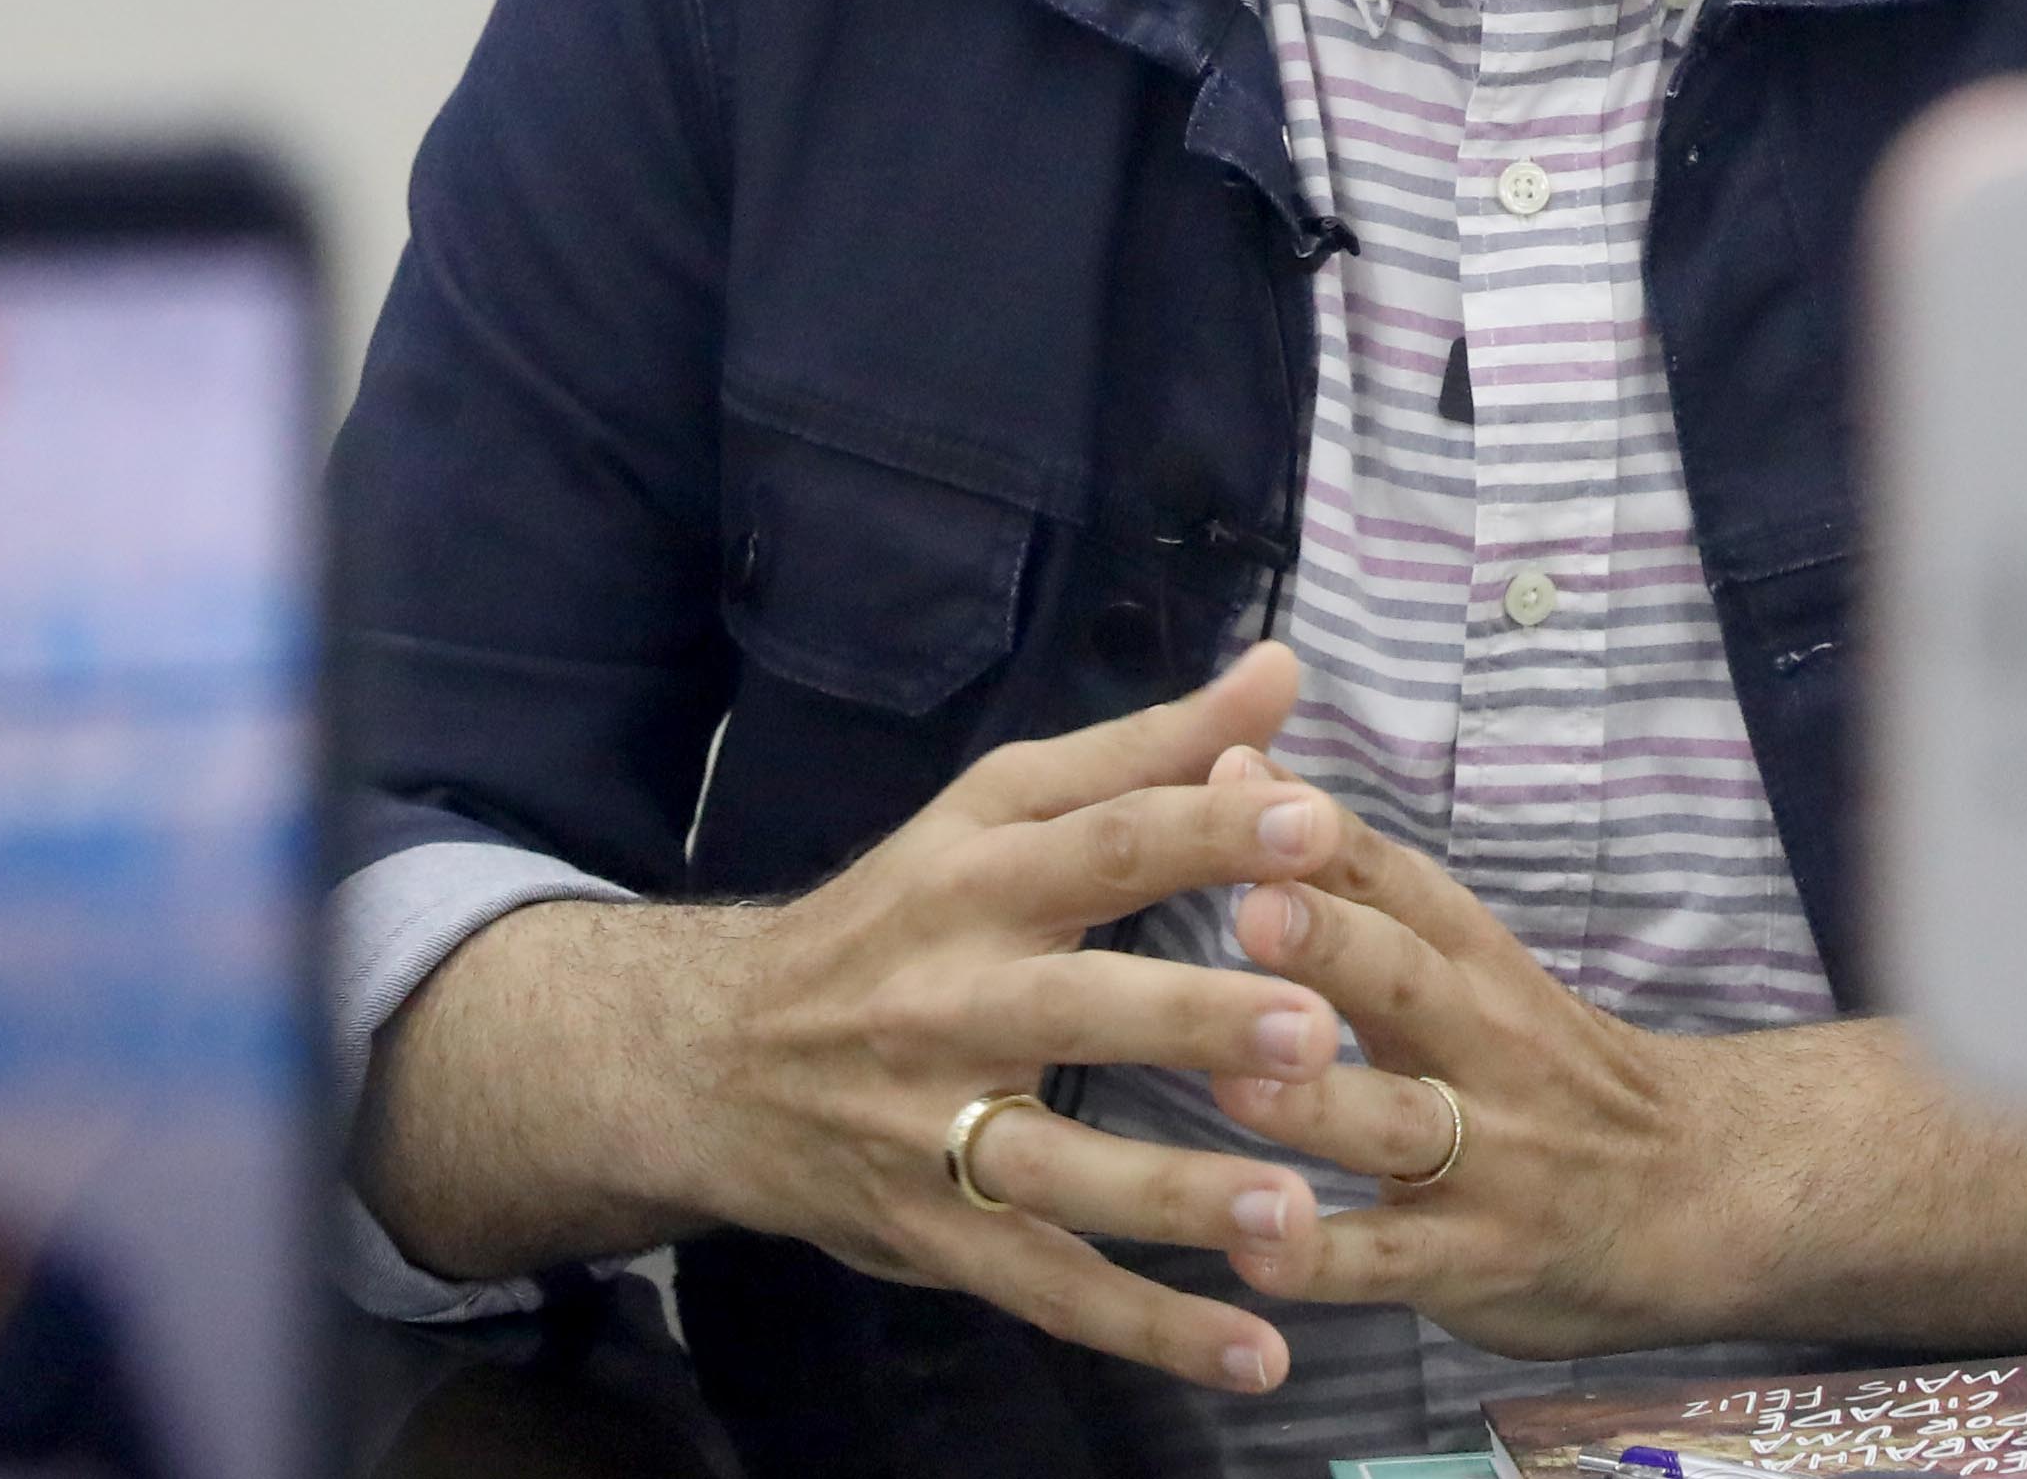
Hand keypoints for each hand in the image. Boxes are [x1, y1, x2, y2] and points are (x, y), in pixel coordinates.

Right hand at [371, 645, 1363, 1396]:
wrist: (708, 1057)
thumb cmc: (895, 917)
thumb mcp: (997, 808)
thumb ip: (1149, 751)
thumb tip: (1283, 670)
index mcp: (980, 879)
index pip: (1104, 845)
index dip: (1209, 834)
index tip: (1319, 828)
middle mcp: (952, 999)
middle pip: (1077, 1008)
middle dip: (1192, 1020)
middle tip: (1310, 1030)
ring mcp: (935, 1129)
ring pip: (1061, 1171)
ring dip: (1177, 1200)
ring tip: (1294, 1219)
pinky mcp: (936, 1235)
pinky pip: (1049, 1288)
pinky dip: (1150, 1331)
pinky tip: (1257, 1357)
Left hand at [1197, 806, 1768, 1358]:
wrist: (1701, 1191)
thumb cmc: (1547, 1065)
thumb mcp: (1471, 965)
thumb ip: (1355, 883)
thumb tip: (1237, 757)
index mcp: (1480, 966)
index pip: (1408, 885)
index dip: (1333, 837)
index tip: (1245, 783)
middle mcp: (1485, 1047)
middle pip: (1407, 983)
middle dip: (1331, 946)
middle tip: (1253, 910)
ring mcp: (1485, 1158)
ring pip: (1394, 1122)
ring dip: (1315, 1103)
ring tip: (1233, 1081)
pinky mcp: (1472, 1261)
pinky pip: (1390, 1262)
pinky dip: (1323, 1258)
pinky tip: (1254, 1253)